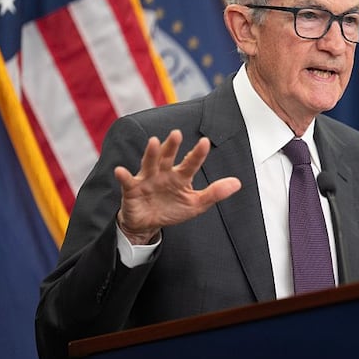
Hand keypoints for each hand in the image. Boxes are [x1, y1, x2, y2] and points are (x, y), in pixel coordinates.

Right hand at [114, 129, 241, 244]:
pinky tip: (120, 171)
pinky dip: (123, 176)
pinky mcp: (132, 190)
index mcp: (180, 175)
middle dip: (172, 146)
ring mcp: (147, 179)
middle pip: (168, 157)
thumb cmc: (172, 209)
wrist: (148, 224)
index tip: (205, 142)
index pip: (191, 162)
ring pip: (149, 163)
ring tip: (154, 142)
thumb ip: (215, 193)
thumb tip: (237, 183)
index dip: (197, 154)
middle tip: (177, 133)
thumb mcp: (196, 204)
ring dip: (151, 153)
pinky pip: (128, 181)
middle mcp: (164, 172)